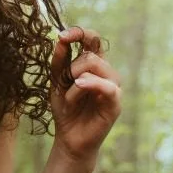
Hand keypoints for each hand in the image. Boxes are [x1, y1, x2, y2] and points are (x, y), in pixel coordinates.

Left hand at [50, 26, 121, 164]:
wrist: (69, 139)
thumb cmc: (65, 110)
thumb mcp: (57, 82)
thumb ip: (59, 61)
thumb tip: (60, 38)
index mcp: (94, 65)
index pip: (93, 39)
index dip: (80, 33)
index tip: (62, 36)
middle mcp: (106, 73)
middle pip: (90, 54)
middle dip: (71, 68)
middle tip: (64, 85)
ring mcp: (113, 87)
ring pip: (95, 65)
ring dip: (74, 81)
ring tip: (70, 99)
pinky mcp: (116, 103)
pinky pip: (107, 86)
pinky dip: (89, 85)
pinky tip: (78, 88)